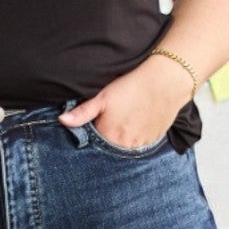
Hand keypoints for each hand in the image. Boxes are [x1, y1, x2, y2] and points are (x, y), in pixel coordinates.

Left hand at [59, 55, 192, 147]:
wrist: (166, 81)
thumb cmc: (132, 87)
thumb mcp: (103, 98)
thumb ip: (82, 113)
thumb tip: (62, 120)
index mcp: (109, 137)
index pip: (93, 143)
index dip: (94, 132)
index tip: (97, 122)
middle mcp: (125, 146)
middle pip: (110, 146)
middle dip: (107, 136)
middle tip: (115, 117)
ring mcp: (141, 145)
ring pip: (125, 146)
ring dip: (123, 137)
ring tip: (127, 118)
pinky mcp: (154, 141)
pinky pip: (140, 144)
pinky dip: (136, 136)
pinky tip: (138, 121)